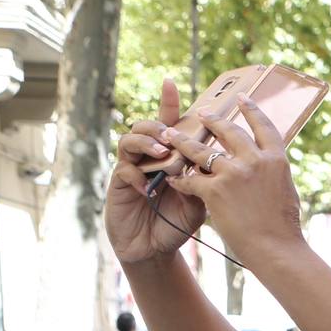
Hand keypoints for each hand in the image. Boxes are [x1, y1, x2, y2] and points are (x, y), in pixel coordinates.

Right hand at [105, 79, 203, 265]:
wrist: (155, 248)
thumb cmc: (178, 221)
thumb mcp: (200, 200)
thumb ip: (203, 179)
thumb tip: (211, 160)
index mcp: (172, 155)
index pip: (170, 123)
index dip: (167, 102)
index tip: (170, 82)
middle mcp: (150, 156)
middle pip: (148, 125)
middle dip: (159, 126)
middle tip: (172, 138)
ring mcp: (133, 167)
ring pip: (130, 138)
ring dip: (147, 143)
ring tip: (162, 154)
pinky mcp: (119, 183)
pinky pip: (124, 168)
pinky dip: (136, 173)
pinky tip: (148, 186)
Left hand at [158, 95, 306, 268]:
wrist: (276, 249)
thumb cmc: (284, 228)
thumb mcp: (286, 192)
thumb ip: (273, 173)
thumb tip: (269, 165)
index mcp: (276, 160)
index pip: (264, 127)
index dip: (252, 110)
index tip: (242, 99)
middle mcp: (255, 161)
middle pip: (229, 131)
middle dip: (213, 121)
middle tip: (202, 113)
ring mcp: (234, 174)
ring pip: (201, 151)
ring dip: (183, 141)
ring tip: (171, 134)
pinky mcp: (215, 190)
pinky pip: (191, 178)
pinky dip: (180, 178)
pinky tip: (172, 177)